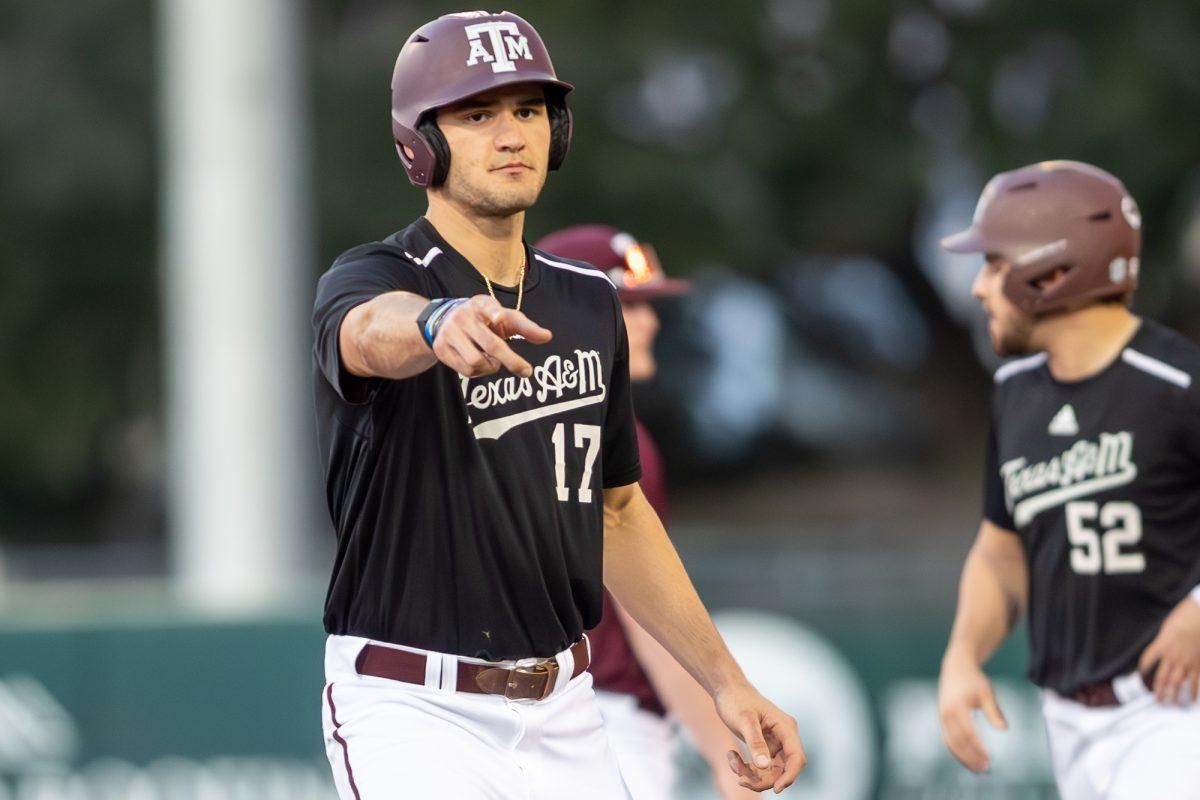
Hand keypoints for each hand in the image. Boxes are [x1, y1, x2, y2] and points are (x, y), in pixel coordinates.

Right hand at [432, 295, 551, 377]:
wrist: (445, 319)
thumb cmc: (484, 319)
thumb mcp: (505, 318)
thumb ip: (526, 327)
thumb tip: (548, 337)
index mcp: (482, 305)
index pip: (489, 307)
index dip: (494, 313)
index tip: (499, 317)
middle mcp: (465, 317)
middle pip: (491, 344)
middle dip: (512, 360)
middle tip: (527, 371)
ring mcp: (450, 333)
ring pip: (477, 362)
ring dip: (491, 366)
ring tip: (492, 359)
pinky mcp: (441, 348)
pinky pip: (466, 370)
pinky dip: (479, 372)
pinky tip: (479, 362)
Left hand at [713, 683, 805, 793]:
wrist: (727, 690)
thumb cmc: (736, 700)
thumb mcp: (744, 720)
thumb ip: (755, 742)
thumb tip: (764, 765)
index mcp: (785, 727)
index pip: (796, 757)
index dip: (790, 775)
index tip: (776, 789)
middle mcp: (784, 736)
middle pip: (783, 769)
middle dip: (763, 778)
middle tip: (741, 779)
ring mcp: (776, 742)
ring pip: (771, 771)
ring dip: (751, 774)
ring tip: (732, 762)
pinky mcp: (766, 747)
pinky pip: (761, 767)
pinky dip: (747, 768)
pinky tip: (732, 756)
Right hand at [938, 651, 1006, 771]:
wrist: (956, 667)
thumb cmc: (973, 680)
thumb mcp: (986, 693)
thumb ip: (994, 712)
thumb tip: (1004, 729)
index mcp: (958, 707)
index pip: (969, 733)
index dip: (978, 747)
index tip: (990, 758)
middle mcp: (947, 713)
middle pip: (957, 742)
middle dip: (971, 757)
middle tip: (985, 768)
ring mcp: (942, 716)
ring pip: (951, 742)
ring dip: (963, 757)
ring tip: (977, 767)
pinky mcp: (942, 717)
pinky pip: (948, 738)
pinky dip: (957, 750)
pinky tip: (968, 757)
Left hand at [1139, 595, 1199, 704]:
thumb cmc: (1184, 618)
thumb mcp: (1167, 627)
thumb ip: (1164, 640)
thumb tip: (1161, 648)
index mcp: (1162, 645)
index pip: (1148, 659)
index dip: (1143, 667)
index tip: (1141, 673)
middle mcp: (1172, 656)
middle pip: (1162, 677)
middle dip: (1159, 690)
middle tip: (1157, 700)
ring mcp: (1186, 662)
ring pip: (1178, 683)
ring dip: (1174, 695)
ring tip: (1171, 704)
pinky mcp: (1198, 664)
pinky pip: (1195, 681)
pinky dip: (1193, 692)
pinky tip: (1191, 700)